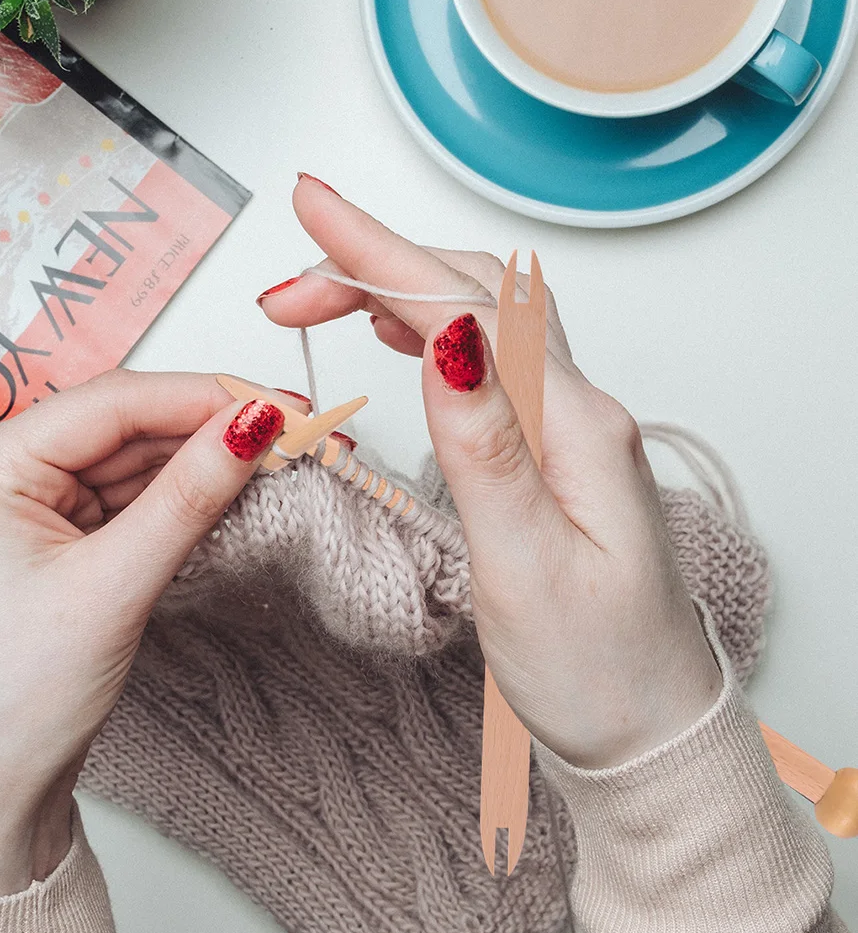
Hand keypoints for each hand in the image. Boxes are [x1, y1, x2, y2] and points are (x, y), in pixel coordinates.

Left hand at [0, 371, 284, 898]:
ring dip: (208, 460)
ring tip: (282, 458)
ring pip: (140, 459)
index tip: (283, 406)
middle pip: (131, 424)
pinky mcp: (64, 534)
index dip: (207, 397)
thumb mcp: (112, 587)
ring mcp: (36, 502)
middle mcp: (6, 469)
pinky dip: (187, 494)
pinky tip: (235, 487)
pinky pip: (137, 496)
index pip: (116, 402)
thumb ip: (188, 498)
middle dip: (216, 428)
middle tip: (298, 430)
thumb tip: (255, 425)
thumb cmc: (10, 700)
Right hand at [258, 175, 721, 768]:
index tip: (314, 207)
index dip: (383, 252)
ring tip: (321, 296)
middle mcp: (579, 410)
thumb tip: (445, 335)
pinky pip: (489, 359)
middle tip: (287, 286)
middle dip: (376, 265)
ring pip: (479, 319)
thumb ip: (486, 445)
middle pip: (473, 294)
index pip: (468, 307)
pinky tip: (399, 333)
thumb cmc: (594, 668)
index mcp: (575, 428)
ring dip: (398, 289)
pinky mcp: (551, 449)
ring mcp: (568, 426)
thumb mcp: (526, 567)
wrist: (646, 725)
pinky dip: (430, 328)